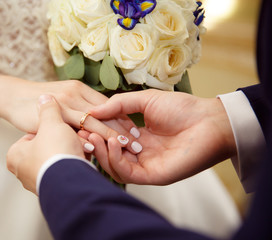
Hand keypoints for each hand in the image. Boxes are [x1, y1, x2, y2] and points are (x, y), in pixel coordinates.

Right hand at [0, 76, 140, 152]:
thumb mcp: (63, 99)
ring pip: (92, 121)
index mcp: (80, 89)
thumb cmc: (39, 100)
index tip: (135, 133)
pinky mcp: (51, 116)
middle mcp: (75, 93)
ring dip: (109, 135)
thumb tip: (96, 126)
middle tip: (137, 144)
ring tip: (124, 148)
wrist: (11, 96)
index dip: (122, 119)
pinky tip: (95, 150)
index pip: (108, 104)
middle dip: (121, 129)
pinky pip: (72, 129)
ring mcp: (64, 103)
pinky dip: (85, 139)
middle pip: (104, 112)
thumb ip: (79, 108)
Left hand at [6, 95, 85, 193]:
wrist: (71, 182)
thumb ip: (48, 108)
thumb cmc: (55, 151)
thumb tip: (45, 97)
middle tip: (76, 134)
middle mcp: (23, 170)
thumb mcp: (51, 123)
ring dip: (71, 151)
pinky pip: (65, 171)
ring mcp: (38, 181)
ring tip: (82, 145)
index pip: (34, 134)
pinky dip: (73, 163)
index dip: (52, 126)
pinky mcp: (55, 189)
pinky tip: (83, 157)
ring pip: (57, 159)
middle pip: (48, 147)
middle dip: (63, 140)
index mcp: (15, 154)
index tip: (63, 124)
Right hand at [89, 89, 236, 184]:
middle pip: (109, 155)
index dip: (96, 132)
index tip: (83, 122)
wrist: (208, 120)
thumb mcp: (145, 100)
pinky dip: (115, 160)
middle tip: (84, 132)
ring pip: (115, 167)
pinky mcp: (153, 175)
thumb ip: (119, 105)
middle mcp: (139, 154)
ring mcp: (146, 166)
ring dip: (102, 153)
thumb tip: (92, 110)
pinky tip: (111, 143)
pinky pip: (127, 174)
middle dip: (94, 144)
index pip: (110, 139)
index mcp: (138, 138)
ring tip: (94, 137)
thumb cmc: (182, 108)